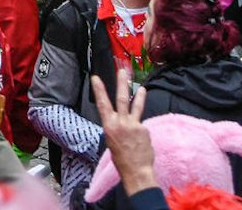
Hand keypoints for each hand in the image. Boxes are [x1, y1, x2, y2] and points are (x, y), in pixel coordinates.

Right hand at [92, 70, 155, 195]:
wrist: (136, 171)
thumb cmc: (121, 158)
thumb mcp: (111, 141)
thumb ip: (115, 127)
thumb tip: (120, 121)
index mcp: (109, 126)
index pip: (103, 104)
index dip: (99, 90)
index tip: (96, 77)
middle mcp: (121, 123)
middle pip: (122, 98)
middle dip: (122, 83)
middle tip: (123, 70)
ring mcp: (134, 125)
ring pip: (135, 105)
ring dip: (138, 94)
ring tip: (141, 86)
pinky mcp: (144, 129)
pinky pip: (141, 125)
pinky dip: (140, 130)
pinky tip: (140, 139)